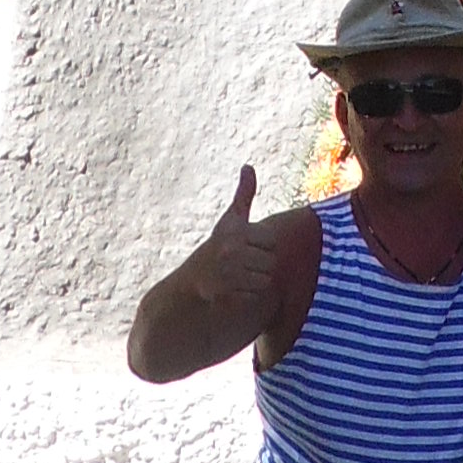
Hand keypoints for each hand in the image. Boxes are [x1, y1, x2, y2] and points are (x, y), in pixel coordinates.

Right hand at [193, 166, 275, 323]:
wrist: (191, 281)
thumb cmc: (216, 246)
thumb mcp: (230, 220)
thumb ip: (243, 194)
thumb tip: (248, 166)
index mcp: (235, 231)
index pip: (271, 241)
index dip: (262, 246)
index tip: (246, 247)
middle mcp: (230, 250)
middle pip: (271, 262)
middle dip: (259, 265)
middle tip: (241, 264)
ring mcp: (227, 273)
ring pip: (266, 280)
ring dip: (255, 282)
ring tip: (238, 277)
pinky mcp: (225, 293)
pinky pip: (255, 295)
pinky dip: (247, 296)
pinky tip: (233, 290)